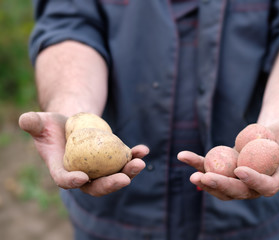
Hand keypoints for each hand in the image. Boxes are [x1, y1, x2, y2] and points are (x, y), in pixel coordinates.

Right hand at [19, 112, 148, 196]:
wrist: (70, 123)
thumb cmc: (52, 125)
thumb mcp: (40, 122)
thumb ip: (32, 123)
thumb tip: (26, 119)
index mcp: (61, 169)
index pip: (64, 179)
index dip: (72, 181)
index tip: (83, 177)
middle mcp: (81, 174)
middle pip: (96, 185)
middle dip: (111, 184)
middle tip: (124, 178)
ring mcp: (98, 169)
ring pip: (114, 175)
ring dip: (128, 172)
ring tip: (139, 163)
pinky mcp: (111, 160)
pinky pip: (124, 160)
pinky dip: (134, 156)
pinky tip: (143, 150)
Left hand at [177, 119, 278, 199]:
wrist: (276, 130)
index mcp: (277, 179)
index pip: (267, 187)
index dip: (254, 182)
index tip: (240, 171)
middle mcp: (257, 183)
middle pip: (239, 191)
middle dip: (222, 186)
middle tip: (205, 178)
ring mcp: (240, 177)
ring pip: (221, 184)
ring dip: (206, 181)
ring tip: (192, 174)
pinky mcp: (228, 168)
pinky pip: (211, 167)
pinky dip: (197, 162)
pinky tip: (182, 156)